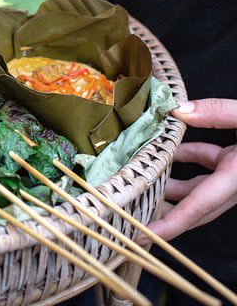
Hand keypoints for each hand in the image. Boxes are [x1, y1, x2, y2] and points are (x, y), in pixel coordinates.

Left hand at [138, 99, 236, 243]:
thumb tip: (178, 110)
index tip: (142, 236)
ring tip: (136, 177)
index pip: (198, 208)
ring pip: (196, 187)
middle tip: (128, 214)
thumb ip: (219, 113)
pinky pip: (207, 169)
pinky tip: (169, 146)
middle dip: (162, 212)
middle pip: (192, 206)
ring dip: (169, 183)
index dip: (169, 226)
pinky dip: (188, 159)